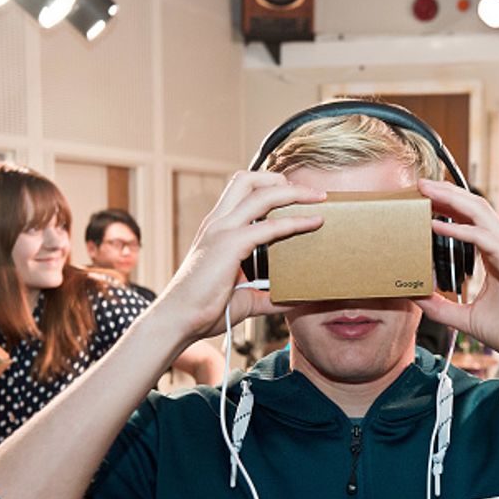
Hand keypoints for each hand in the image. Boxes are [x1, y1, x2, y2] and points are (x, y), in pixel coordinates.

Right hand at [157, 170, 325, 340]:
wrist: (179, 321)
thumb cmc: (205, 309)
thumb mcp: (244, 298)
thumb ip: (268, 295)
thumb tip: (294, 300)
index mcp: (218, 229)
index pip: (243, 191)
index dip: (270, 186)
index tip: (298, 195)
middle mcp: (218, 223)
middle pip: (248, 179)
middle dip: (281, 178)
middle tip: (312, 191)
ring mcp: (222, 230)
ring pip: (260, 192)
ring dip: (293, 191)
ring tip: (320, 196)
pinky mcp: (229, 245)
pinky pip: (268, 226)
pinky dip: (294, 221)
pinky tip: (314, 222)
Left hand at [414, 179, 498, 364]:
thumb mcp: (467, 318)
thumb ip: (441, 307)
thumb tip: (415, 299)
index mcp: (497, 254)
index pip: (471, 219)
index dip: (449, 205)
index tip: (423, 199)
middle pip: (474, 206)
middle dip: (446, 192)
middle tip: (419, 183)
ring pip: (480, 212)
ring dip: (451, 199)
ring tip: (425, 191)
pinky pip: (483, 237)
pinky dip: (459, 229)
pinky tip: (437, 225)